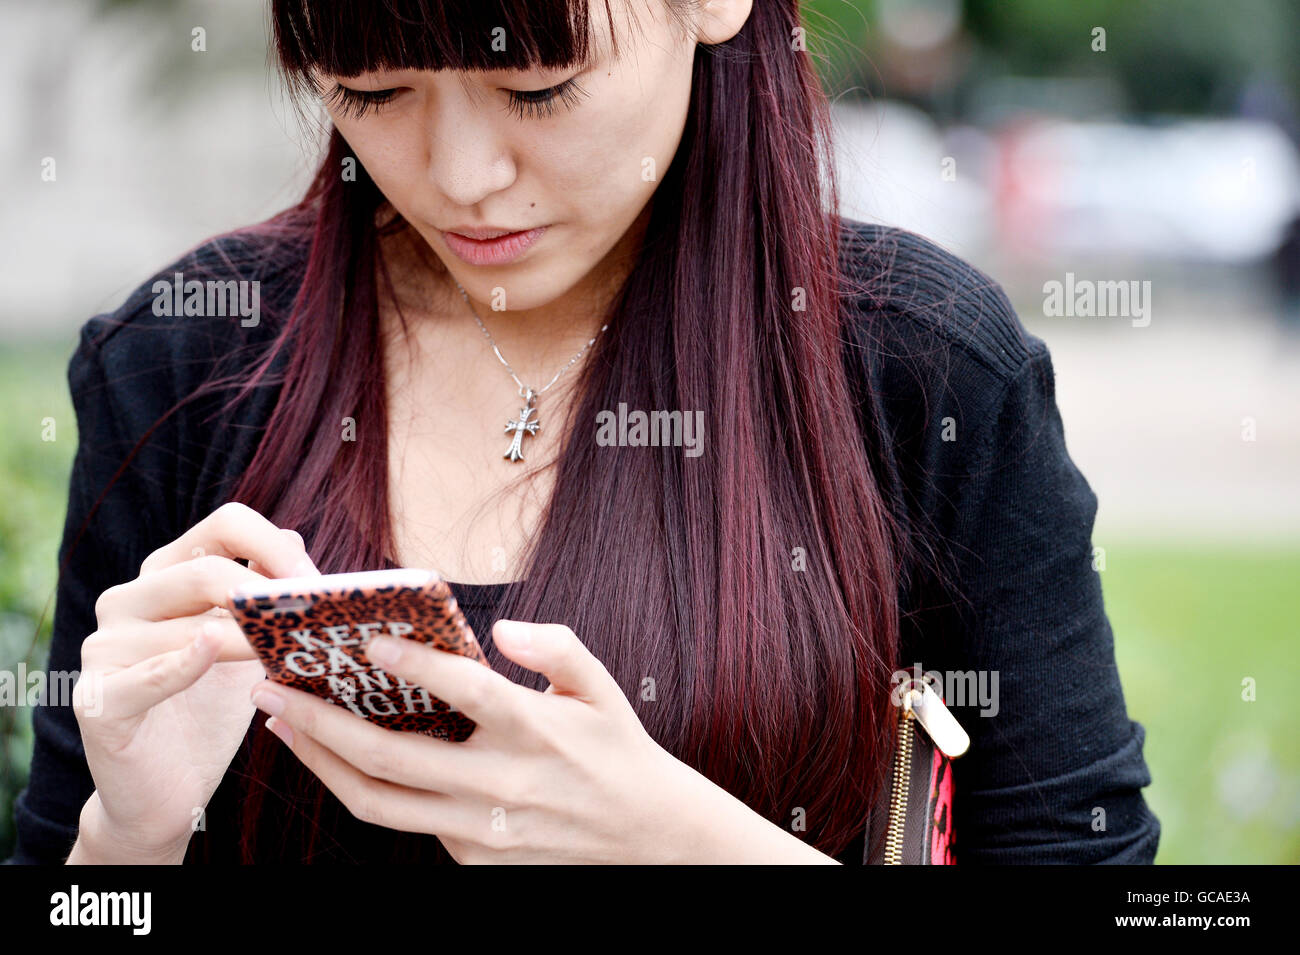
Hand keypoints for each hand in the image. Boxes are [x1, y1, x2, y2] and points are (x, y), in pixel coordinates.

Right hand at [70, 501, 319, 862]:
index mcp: (166, 574)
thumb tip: (296, 539)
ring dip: (250, 641)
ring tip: (287, 657)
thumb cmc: (211, 711)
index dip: (275, 545)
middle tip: (313, 619)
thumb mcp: (247, 646)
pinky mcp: (98, 699)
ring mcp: (105, 647)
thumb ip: (263, 595)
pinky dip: (186, 664)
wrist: (167, 792)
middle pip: (207, 569)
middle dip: (268, 594)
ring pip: (190, 626)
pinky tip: (214, 653)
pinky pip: (149, 675)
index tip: (314, 581)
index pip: (224, 525)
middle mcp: (127, 600)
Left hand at [249, 618, 830, 862]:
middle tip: (271, 689)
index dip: (412, 663)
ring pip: (380, 801)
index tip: (365, 639)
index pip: (464, 693)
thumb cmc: (620, 752)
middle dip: (319, 721)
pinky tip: (340, 760)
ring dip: (322, 763)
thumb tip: (499, 628)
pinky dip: (368, 789)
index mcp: (535, 731)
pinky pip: (408, 823)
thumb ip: (554, 645)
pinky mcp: (473, 861)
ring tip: (282, 727)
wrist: (648, 838)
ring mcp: (480, 831)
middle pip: (389, 757)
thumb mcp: (600, 687)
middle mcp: (499, 784)